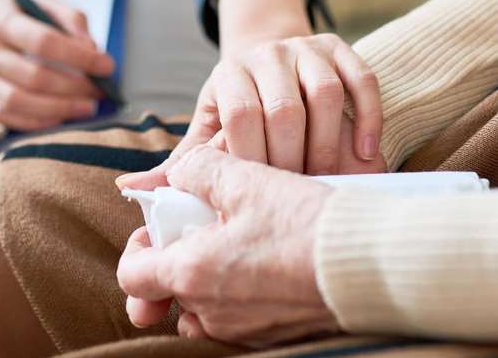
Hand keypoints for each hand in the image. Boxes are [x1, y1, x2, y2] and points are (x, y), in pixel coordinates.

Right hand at [0, 0, 113, 130]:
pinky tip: (61, 116)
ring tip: (86, 108)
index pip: (43, 41)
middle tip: (99, 91)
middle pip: (34, 77)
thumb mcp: (37, 1)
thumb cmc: (5, 13)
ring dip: (60, 109)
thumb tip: (93, 49)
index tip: (106, 66)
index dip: (79, 57)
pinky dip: (40, 122)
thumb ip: (70, 18)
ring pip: (20, 102)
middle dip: (74, 88)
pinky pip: (9, 118)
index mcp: (0, 20)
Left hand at [117, 145, 338, 346]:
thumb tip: (179, 172)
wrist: (375, 266)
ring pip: (205, 306)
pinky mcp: (274, 337)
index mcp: (193, 274)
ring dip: (211, 277)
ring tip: (241, 243)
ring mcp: (243, 330)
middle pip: (172, 289)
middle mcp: (212, 312)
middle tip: (208, 228)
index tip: (161, 229)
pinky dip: (241, 294)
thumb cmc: (307, 224)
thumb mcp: (248, 181)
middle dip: (182, 258)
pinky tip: (268, 265)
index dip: (138, 248)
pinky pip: (239, 319)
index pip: (132, 275)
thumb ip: (199, 170)